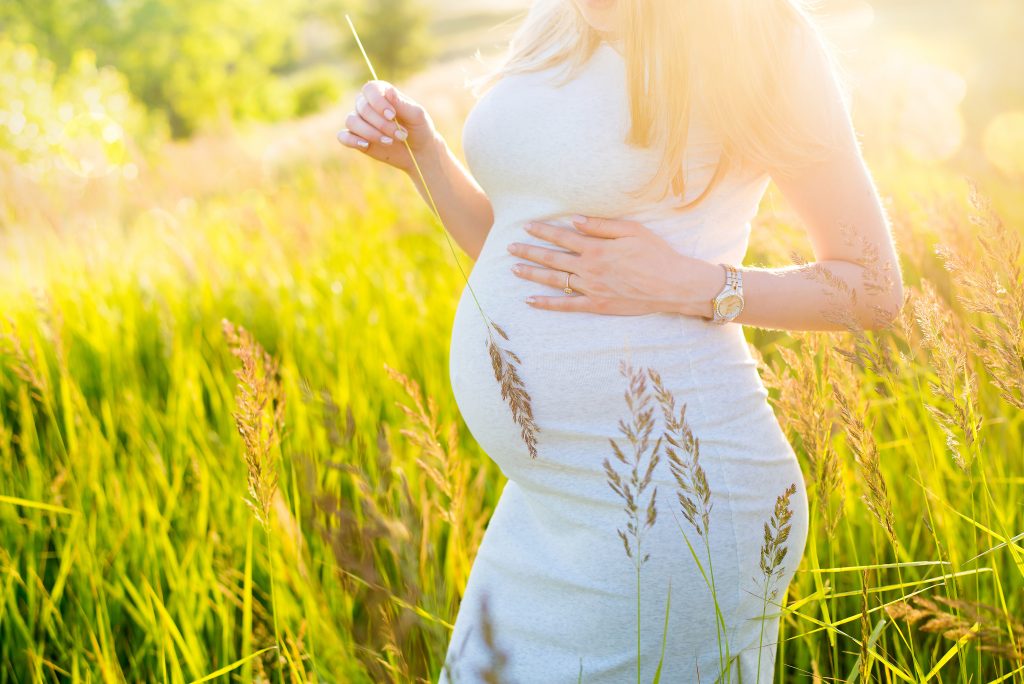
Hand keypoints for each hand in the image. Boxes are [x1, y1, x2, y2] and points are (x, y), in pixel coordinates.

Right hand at [336, 80, 439, 173]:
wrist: (418, 152)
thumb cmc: (419, 129)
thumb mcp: (416, 115)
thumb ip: (402, 104)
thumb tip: (389, 92)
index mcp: (382, 93)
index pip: (370, 89)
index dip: (378, 102)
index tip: (392, 116)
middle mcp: (367, 104)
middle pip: (362, 107)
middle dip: (381, 124)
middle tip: (400, 135)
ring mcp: (360, 121)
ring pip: (351, 121)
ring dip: (370, 133)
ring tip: (390, 141)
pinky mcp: (356, 139)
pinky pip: (343, 136)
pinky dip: (352, 140)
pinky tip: (366, 145)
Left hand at [506, 215, 719, 317]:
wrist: (674, 285)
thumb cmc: (657, 254)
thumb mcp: (633, 230)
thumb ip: (602, 225)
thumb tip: (576, 220)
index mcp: (597, 248)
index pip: (563, 237)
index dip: (543, 231)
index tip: (526, 227)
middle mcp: (590, 268)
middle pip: (552, 258)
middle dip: (529, 251)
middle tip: (509, 247)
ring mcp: (592, 288)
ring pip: (555, 280)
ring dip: (533, 274)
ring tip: (514, 269)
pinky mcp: (598, 305)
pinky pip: (567, 305)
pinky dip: (547, 304)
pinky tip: (530, 301)